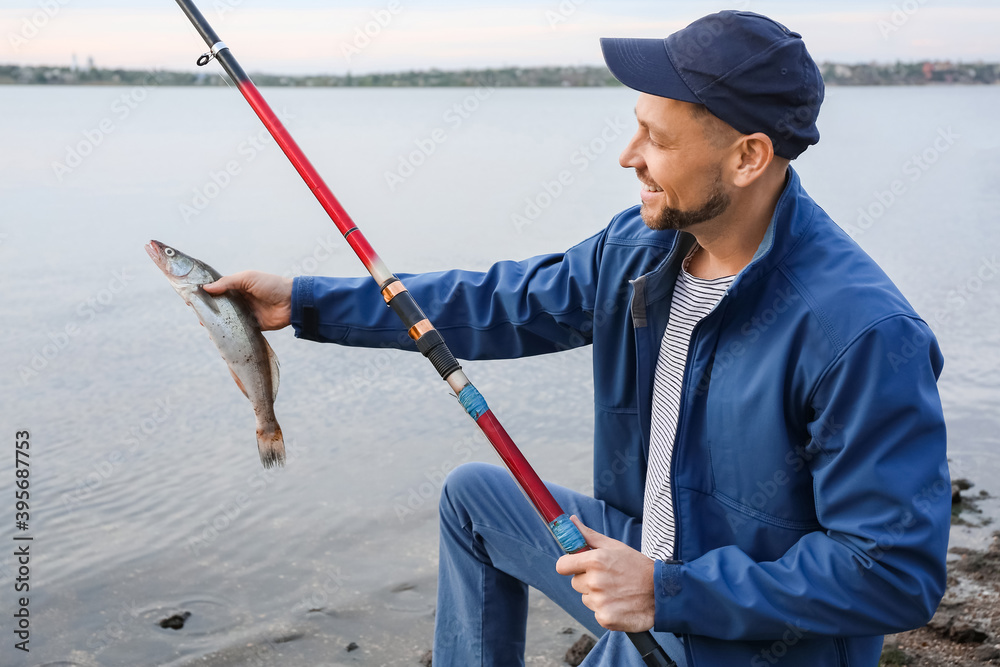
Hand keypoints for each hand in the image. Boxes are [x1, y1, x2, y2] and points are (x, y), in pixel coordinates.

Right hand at [203, 271, 293, 330]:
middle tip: (196, 314)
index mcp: (238, 287)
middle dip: (208, 310)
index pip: (217, 290)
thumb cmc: (271, 285)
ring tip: (205, 326)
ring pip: (227, 319)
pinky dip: (228, 333)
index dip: (205, 294)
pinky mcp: (252, 326)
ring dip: (216, 323)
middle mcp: (240, 300)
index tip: (191, 298)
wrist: (292, 302)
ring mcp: (246, 313)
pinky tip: (217, 336)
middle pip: (220, 306)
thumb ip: (227, 283)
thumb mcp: (248, 278)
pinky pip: (237, 330)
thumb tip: (205, 288)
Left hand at [555, 516, 654, 631]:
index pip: (562, 566)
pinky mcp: (605, 618)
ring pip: (586, 598)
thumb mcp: (615, 546)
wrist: (662, 592)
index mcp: (595, 561)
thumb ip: (589, 536)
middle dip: (587, 580)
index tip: (577, 566)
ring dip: (597, 596)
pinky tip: (620, 604)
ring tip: (617, 591)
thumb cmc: (637, 566)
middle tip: (608, 578)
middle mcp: (595, 581)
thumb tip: (570, 521)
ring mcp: (600, 601)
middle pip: (575, 583)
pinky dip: (606, 610)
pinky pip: (596, 613)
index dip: (569, 565)